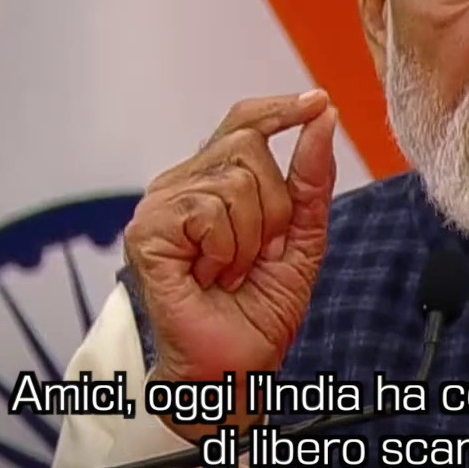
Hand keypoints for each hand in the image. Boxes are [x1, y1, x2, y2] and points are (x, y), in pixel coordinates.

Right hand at [122, 90, 338, 440]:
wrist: (234, 366)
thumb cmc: (259, 309)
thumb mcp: (302, 237)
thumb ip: (311, 179)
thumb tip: (322, 117)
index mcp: (212, 182)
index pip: (243, 124)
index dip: (278, 109)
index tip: (317, 101)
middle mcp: (180, 186)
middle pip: (248, 148)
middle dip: (273, 209)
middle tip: (257, 255)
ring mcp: (159, 207)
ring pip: (234, 181)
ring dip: (250, 239)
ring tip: (231, 272)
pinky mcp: (147, 232)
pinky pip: (208, 211)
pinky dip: (225, 250)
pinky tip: (210, 276)